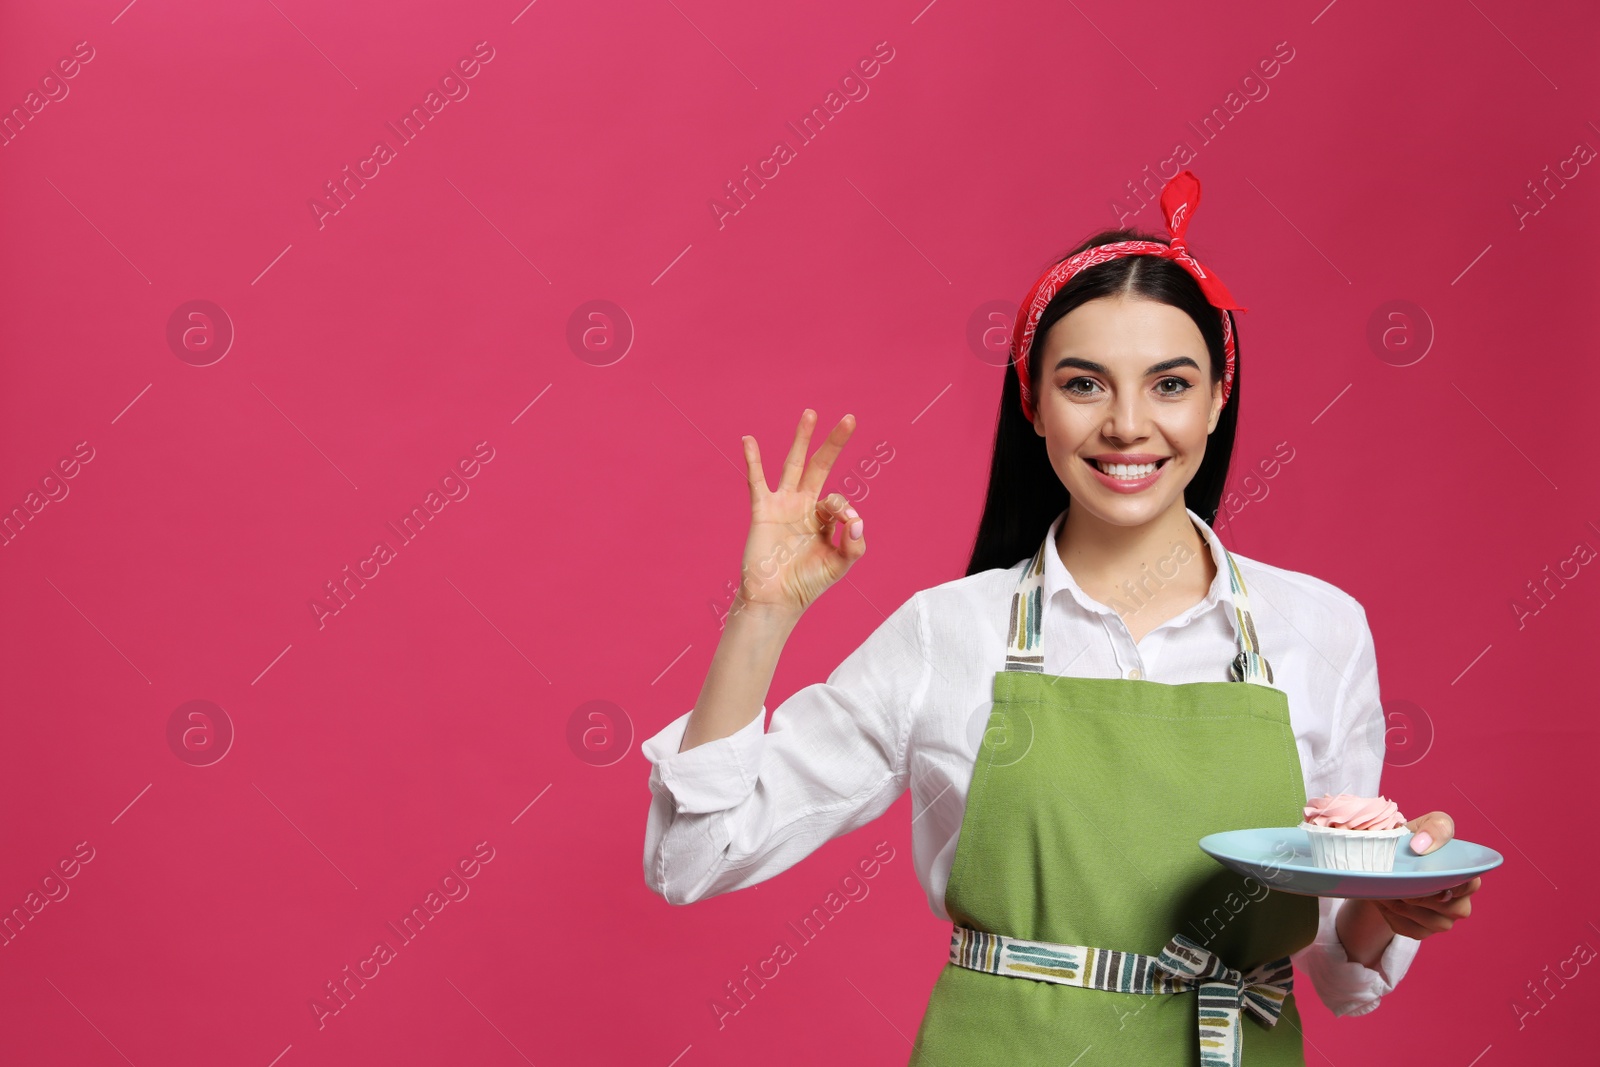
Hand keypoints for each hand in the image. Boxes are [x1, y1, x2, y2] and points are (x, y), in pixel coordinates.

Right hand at [730, 409, 865, 619]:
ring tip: (810, 414)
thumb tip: (857, 520)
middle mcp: (804, 506)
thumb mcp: (840, 565)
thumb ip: (854, 545)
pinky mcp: (763, 510)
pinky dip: (752, 460)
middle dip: (834, 443)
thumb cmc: (807, 584)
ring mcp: (783, 505)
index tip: (850, 524)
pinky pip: (757, 480)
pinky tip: (748, 440)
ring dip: (802, 439)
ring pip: (793, 464)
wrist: (776, 598)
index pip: (838, 499)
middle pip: (820, 466)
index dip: (846, 508)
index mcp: (823, 519)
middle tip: (849, 419)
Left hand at [1370, 811, 1481, 938]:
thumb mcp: (1422, 825)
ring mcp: (1443, 919)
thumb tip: (1422, 846)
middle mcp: (1460, 900)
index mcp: (1465, 875)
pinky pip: (1412, 931)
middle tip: (1398, 880)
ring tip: (1387, 887)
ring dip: (1405, 906)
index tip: (1425, 873)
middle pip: (1452, 909)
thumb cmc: (1410, 841)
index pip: (1470, 884)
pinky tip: (1383, 899)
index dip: (1449, 881)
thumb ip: (1434, 827)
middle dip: (1422, 895)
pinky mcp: (1422, 930)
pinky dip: (1393, 916)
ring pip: (1433, 924)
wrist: (1382, 860)